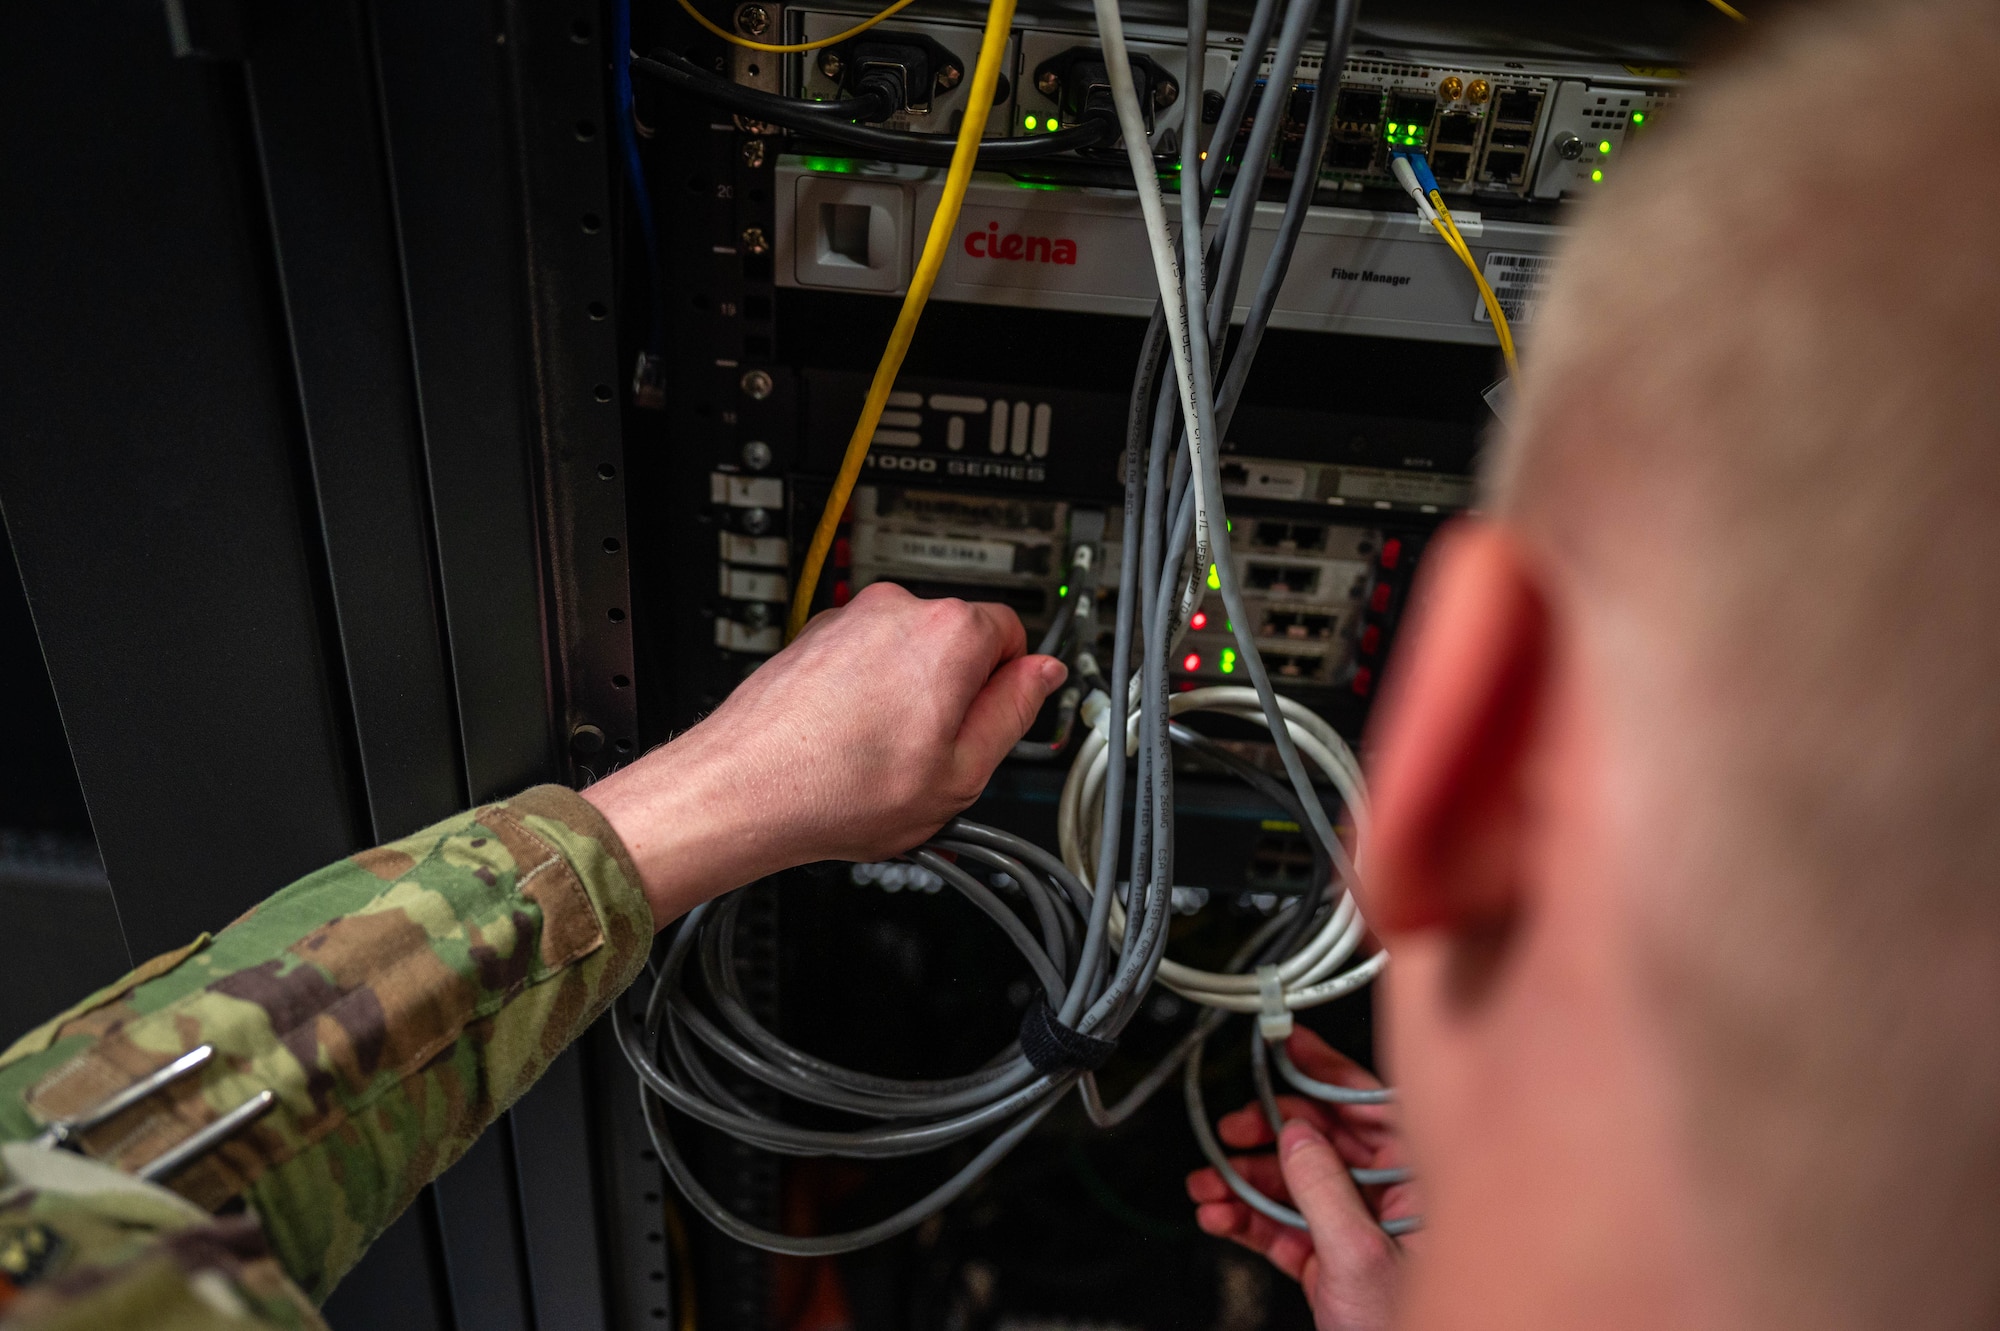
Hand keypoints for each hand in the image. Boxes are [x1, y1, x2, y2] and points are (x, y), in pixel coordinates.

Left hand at [584, 582, 1066, 926]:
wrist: (740, 791)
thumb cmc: (837, 790)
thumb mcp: (960, 774)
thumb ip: (1013, 714)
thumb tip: (1041, 676)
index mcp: (949, 632)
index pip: (1014, 635)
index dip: (1008, 688)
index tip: (990, 725)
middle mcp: (897, 609)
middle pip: (958, 644)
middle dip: (955, 695)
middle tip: (934, 757)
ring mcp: (848, 621)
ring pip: (908, 656)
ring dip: (906, 699)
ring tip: (882, 761)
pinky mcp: (812, 639)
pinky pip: (862, 663)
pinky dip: (863, 698)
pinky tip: (848, 748)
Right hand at [1185, 1029, 1420, 1330]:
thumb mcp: (1360, 1255)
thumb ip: (1323, 1190)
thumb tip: (1296, 1137)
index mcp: (1417, 1183)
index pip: (1368, 1108)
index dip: (1325, 1073)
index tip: (1289, 1046)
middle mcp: (1387, 1198)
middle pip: (1319, 1141)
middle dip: (1266, 1135)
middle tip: (1232, 1131)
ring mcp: (1354, 1227)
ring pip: (1291, 1183)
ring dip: (1242, 1181)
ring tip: (1209, 1183)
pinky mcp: (1327, 1258)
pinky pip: (1280, 1223)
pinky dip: (1244, 1217)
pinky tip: (1218, 1212)